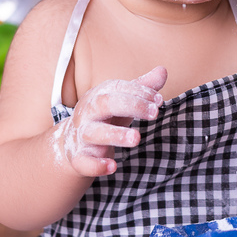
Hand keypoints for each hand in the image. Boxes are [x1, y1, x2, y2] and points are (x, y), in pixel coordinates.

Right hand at [52, 65, 166, 176]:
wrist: (73, 140)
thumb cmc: (105, 116)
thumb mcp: (122, 100)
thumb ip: (142, 87)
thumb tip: (163, 70)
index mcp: (99, 95)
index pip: (118, 89)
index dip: (139, 92)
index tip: (159, 100)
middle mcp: (89, 113)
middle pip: (105, 104)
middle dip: (131, 106)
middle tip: (155, 113)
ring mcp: (82, 135)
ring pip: (95, 133)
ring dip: (116, 135)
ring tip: (136, 139)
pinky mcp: (79, 157)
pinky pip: (84, 161)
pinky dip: (97, 165)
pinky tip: (113, 166)